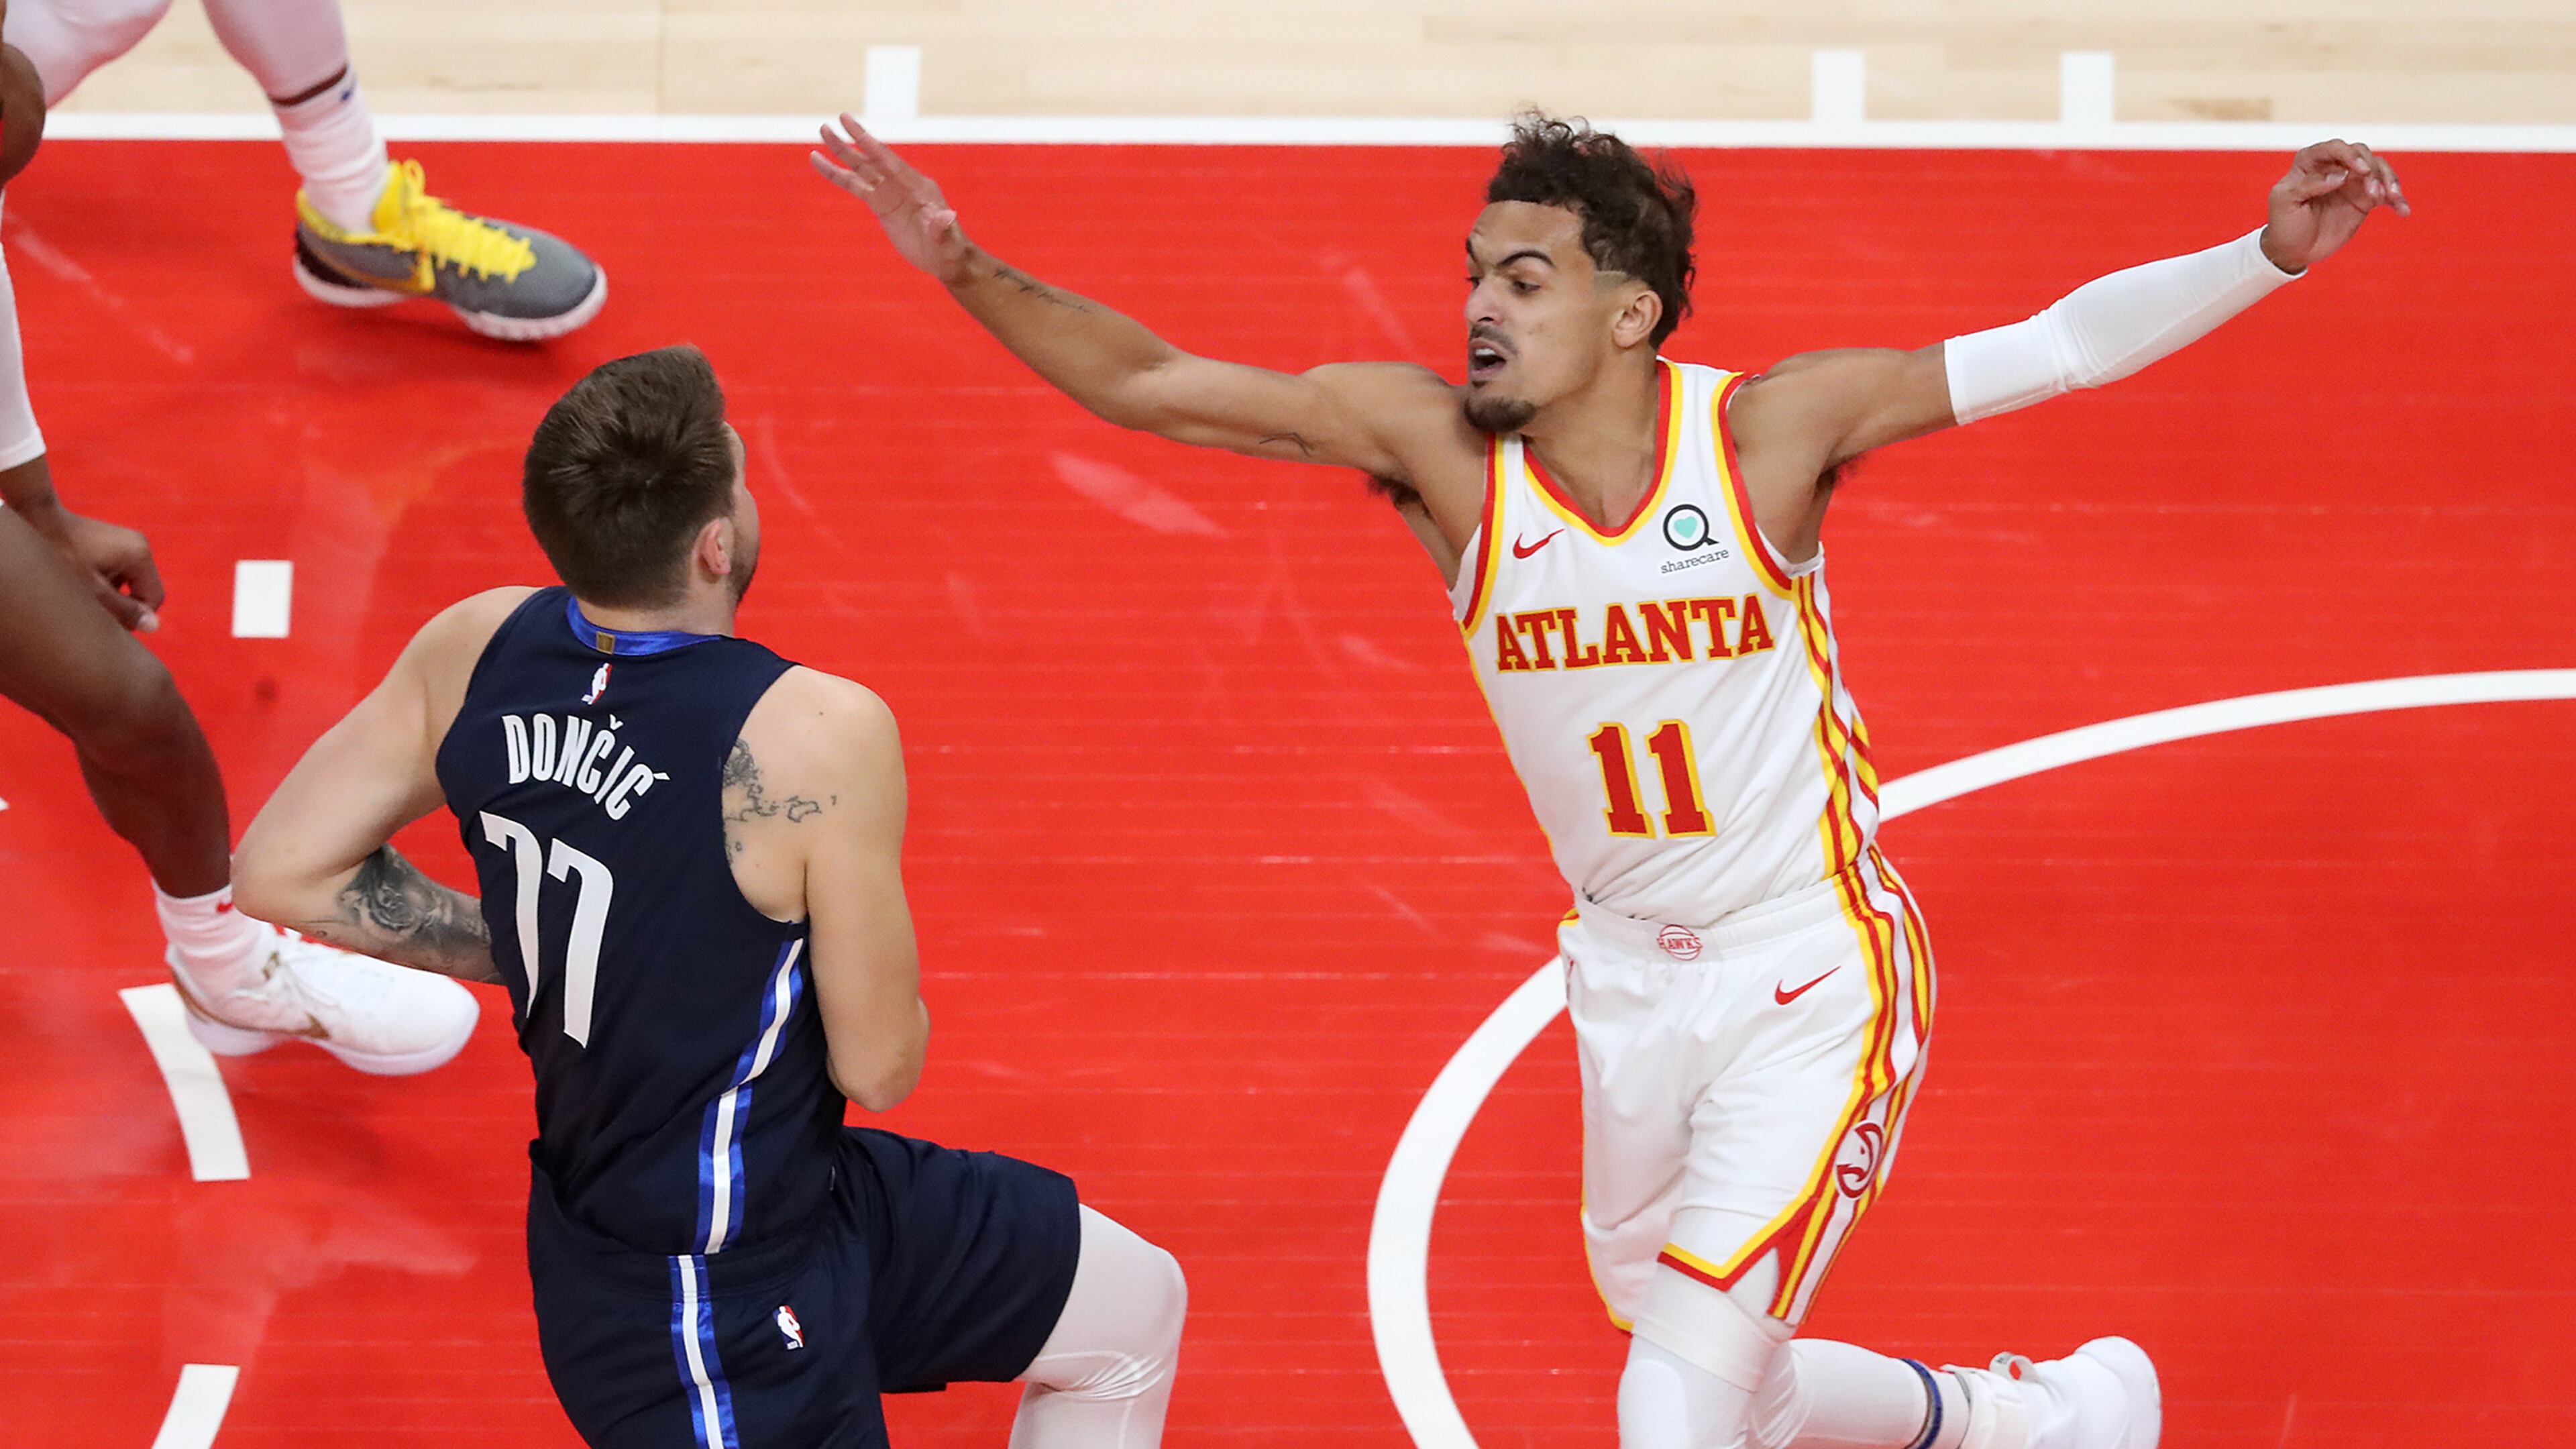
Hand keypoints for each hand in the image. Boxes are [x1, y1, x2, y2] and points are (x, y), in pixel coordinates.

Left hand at [41, 507, 164, 631]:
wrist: (40, 520)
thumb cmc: (63, 555)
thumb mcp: (93, 589)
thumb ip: (124, 609)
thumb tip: (154, 627)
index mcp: (140, 556)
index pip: (154, 597)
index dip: (136, 615)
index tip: (111, 623)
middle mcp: (141, 546)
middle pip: (144, 588)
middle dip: (123, 603)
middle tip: (96, 611)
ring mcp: (128, 541)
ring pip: (131, 581)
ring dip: (114, 593)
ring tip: (87, 595)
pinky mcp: (115, 541)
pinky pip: (121, 570)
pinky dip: (107, 581)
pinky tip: (86, 582)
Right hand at [809, 115, 974, 285]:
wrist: (945, 258)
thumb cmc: (949, 247)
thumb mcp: (947, 239)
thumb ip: (942, 227)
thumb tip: (947, 216)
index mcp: (916, 184)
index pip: (886, 159)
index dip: (867, 142)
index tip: (848, 122)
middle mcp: (901, 183)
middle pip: (870, 159)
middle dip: (849, 142)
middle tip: (827, 125)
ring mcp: (889, 192)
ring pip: (860, 169)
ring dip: (841, 153)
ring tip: (822, 132)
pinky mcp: (880, 204)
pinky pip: (855, 187)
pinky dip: (839, 176)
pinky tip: (821, 163)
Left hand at [2260, 140, 2407, 274]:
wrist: (2293, 249)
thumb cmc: (2284, 222)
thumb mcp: (2285, 202)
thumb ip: (2309, 185)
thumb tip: (2341, 175)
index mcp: (2310, 162)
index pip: (2334, 148)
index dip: (2349, 155)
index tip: (2359, 170)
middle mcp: (2335, 167)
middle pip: (2362, 154)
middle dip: (2372, 169)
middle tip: (2374, 191)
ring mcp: (2352, 182)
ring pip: (2378, 169)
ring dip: (2389, 181)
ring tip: (2392, 198)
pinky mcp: (2365, 199)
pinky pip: (2386, 193)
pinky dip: (2397, 200)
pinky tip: (2403, 211)